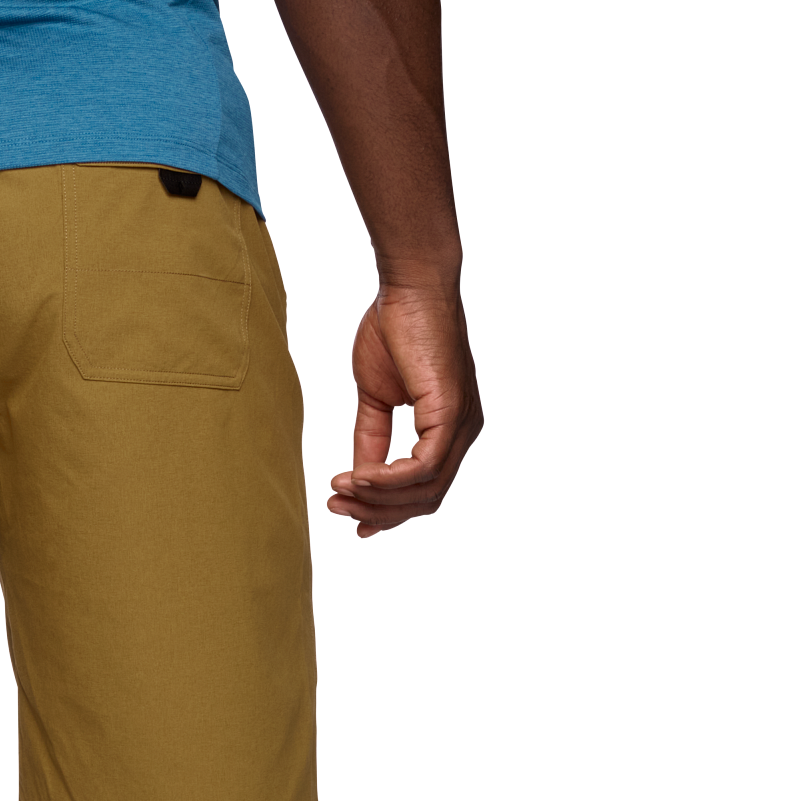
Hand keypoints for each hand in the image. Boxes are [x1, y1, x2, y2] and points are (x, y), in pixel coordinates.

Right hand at [325, 285, 480, 539]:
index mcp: (449, 429)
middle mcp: (464, 432)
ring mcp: (462, 425)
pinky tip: (356, 477)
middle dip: (377, 511)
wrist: (408, 285)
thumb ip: (370, 439)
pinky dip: (387, 479)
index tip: (348, 515)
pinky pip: (422, 468)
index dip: (386, 511)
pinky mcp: (451, 414)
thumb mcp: (375, 399)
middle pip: (426, 500)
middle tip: (336, 507)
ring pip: (424, 491)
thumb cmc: (394, 329)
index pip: (424, 490)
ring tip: (340, 492)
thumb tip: (357, 480)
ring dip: (377, 499)